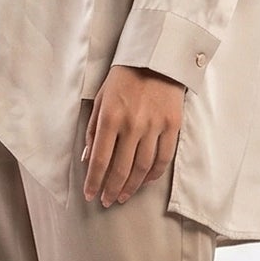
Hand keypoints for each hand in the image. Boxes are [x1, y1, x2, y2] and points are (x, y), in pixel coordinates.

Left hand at [81, 65, 183, 206]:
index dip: (94, 181)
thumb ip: (93, 130)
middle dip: (112, 189)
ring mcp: (154, 126)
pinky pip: (163, 158)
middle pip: (121, 168)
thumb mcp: (101, 99)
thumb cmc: (124, 79)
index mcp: (110, 117)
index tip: (90, 195)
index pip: (99, 159)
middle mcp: (132, 124)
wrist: (157, 59)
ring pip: (142, 168)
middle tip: (107, 201)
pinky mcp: (172, 126)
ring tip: (123, 196)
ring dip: (132, 187)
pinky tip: (144, 181)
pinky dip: (153, 174)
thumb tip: (87, 159)